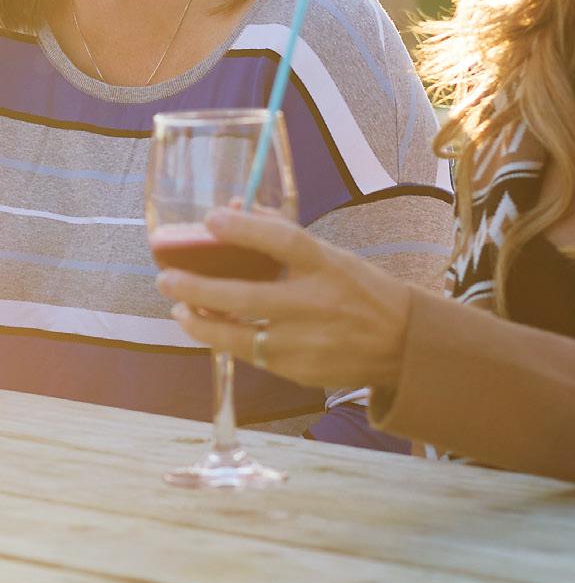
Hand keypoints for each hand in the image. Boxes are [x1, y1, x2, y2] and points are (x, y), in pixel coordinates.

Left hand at [155, 208, 410, 390]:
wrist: (399, 344)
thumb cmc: (359, 289)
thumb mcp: (332, 255)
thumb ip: (284, 235)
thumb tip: (233, 211)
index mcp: (328, 264)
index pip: (285, 240)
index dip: (246, 228)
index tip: (211, 218)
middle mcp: (315, 303)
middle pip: (247, 296)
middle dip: (198, 289)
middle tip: (166, 279)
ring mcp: (306, 342)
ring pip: (239, 337)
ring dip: (202, 325)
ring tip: (179, 312)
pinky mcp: (299, 371)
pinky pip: (253, 356)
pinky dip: (227, 342)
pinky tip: (210, 331)